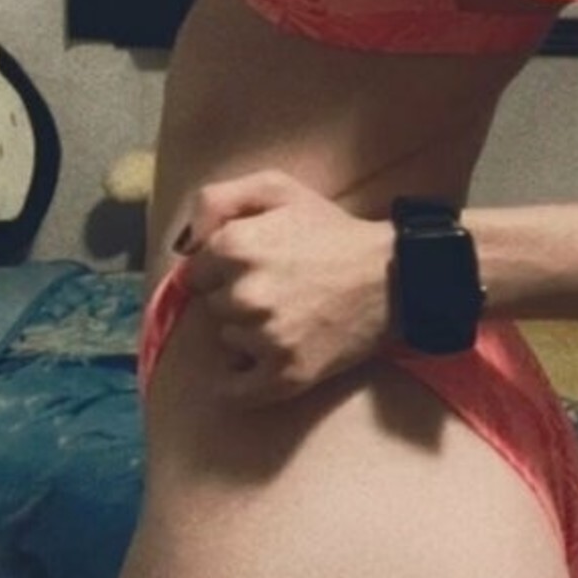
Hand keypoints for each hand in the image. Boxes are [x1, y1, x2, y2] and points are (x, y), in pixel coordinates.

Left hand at [175, 167, 394, 406]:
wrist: (393, 277)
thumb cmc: (331, 230)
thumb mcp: (276, 188)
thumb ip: (217, 199)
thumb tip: (183, 240)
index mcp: (235, 246)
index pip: (195, 273)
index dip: (221, 268)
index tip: (251, 266)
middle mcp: (244, 294)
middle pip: (213, 307)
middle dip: (235, 298)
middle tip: (277, 288)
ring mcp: (264, 338)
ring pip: (229, 341)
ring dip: (248, 333)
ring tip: (288, 315)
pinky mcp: (284, 375)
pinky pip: (235, 390)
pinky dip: (242, 380)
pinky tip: (262, 361)